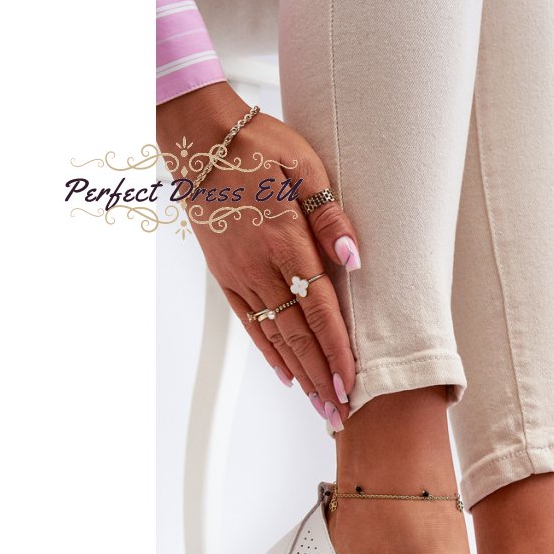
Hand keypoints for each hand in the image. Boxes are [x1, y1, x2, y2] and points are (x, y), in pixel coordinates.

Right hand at [157, 82, 359, 427]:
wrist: (197, 137)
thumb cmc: (257, 146)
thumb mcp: (304, 166)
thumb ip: (330, 216)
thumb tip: (355, 258)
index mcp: (285, 241)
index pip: (320, 310)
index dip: (338, 351)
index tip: (354, 384)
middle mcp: (260, 267)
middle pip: (299, 336)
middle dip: (323, 379)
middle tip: (342, 415)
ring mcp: (239, 275)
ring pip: (276, 337)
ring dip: (302, 375)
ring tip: (321, 406)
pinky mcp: (225, 276)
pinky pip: (250, 323)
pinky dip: (270, 352)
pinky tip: (287, 375)